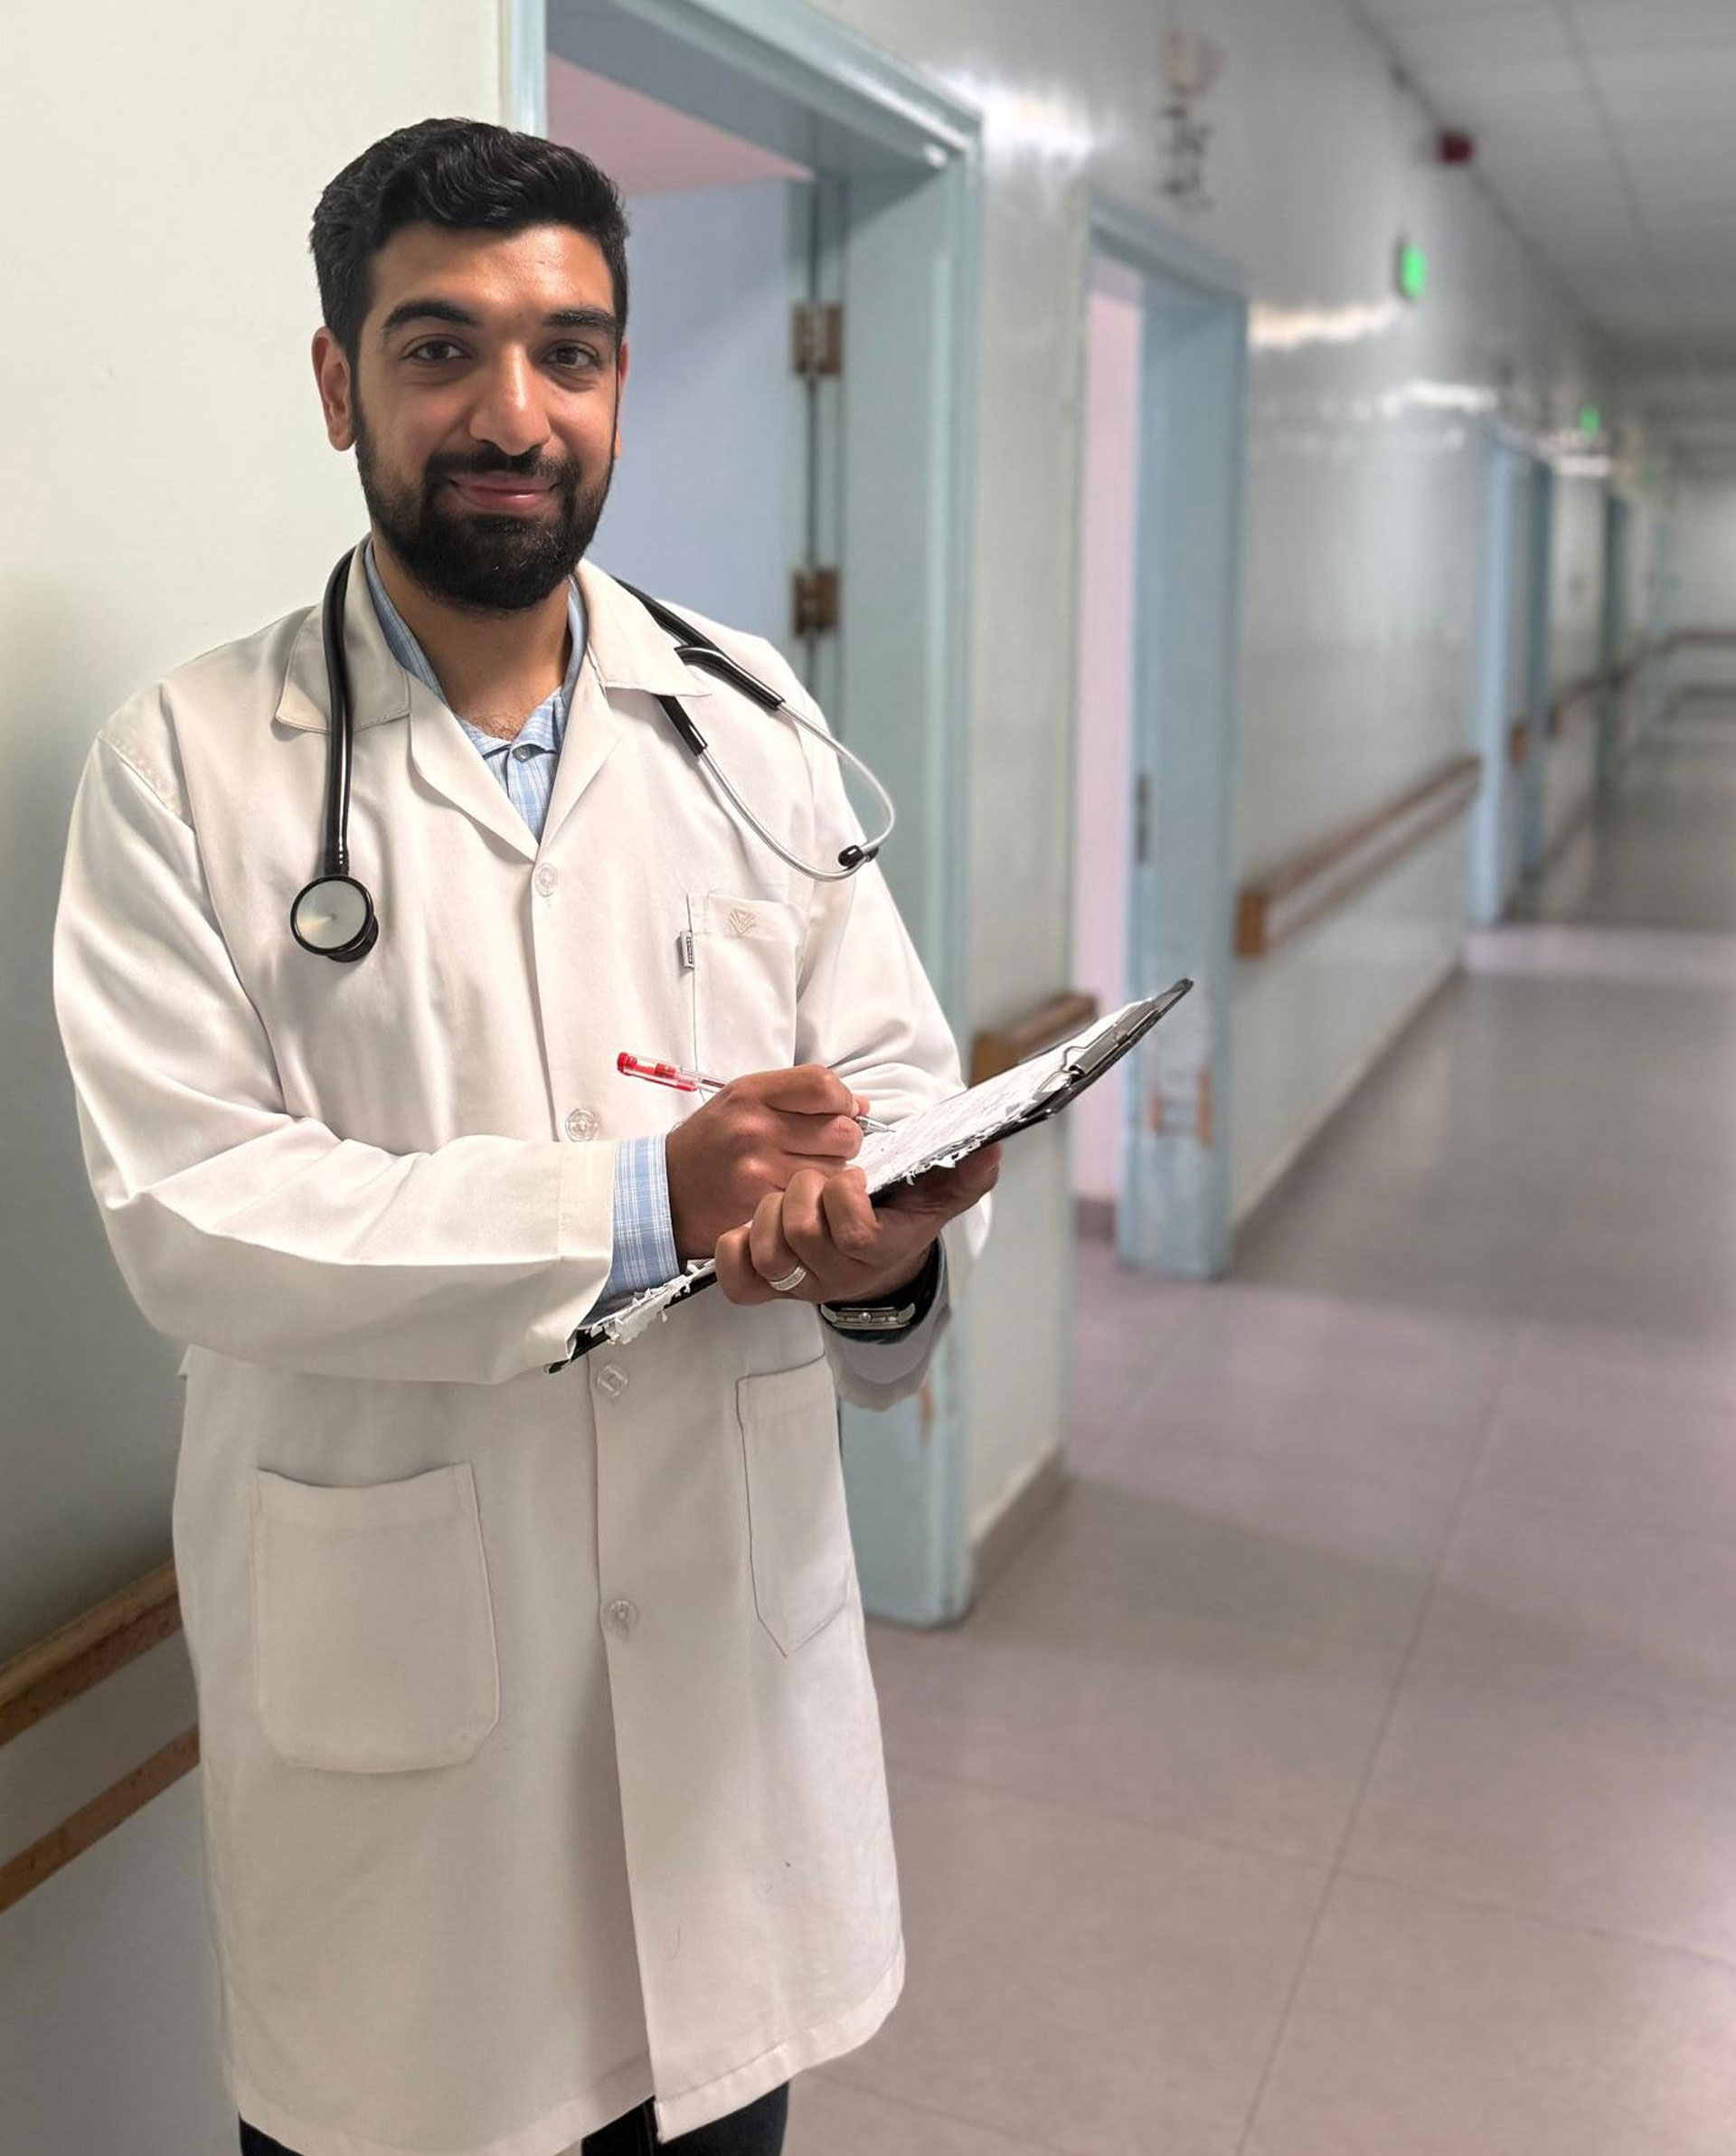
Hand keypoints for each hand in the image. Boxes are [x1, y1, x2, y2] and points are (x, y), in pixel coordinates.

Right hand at [663, 1064, 866, 1260]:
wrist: (666, 1193)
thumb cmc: (709, 1144)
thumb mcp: (742, 1103)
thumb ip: (798, 1097)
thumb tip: (860, 1106)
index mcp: (750, 1094)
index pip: (823, 1085)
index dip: (843, 1099)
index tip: (839, 1111)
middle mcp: (755, 1128)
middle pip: (842, 1131)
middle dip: (843, 1140)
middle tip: (823, 1147)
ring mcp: (759, 1170)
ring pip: (836, 1170)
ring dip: (832, 1172)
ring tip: (806, 1171)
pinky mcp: (763, 1206)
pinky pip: (815, 1199)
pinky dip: (816, 1198)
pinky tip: (798, 1194)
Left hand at [714, 1145, 1001, 1306]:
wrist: (874, 1264)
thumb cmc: (899, 1218)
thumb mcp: (935, 1196)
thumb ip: (964, 1175)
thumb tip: (992, 1149)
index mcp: (879, 1251)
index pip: (854, 1232)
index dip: (844, 1196)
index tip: (851, 1174)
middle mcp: (838, 1276)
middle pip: (802, 1234)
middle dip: (802, 1190)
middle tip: (814, 1178)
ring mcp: (801, 1286)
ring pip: (768, 1252)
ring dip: (768, 1214)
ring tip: (784, 1198)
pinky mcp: (767, 1290)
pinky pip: (738, 1280)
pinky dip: (734, 1248)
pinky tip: (749, 1226)